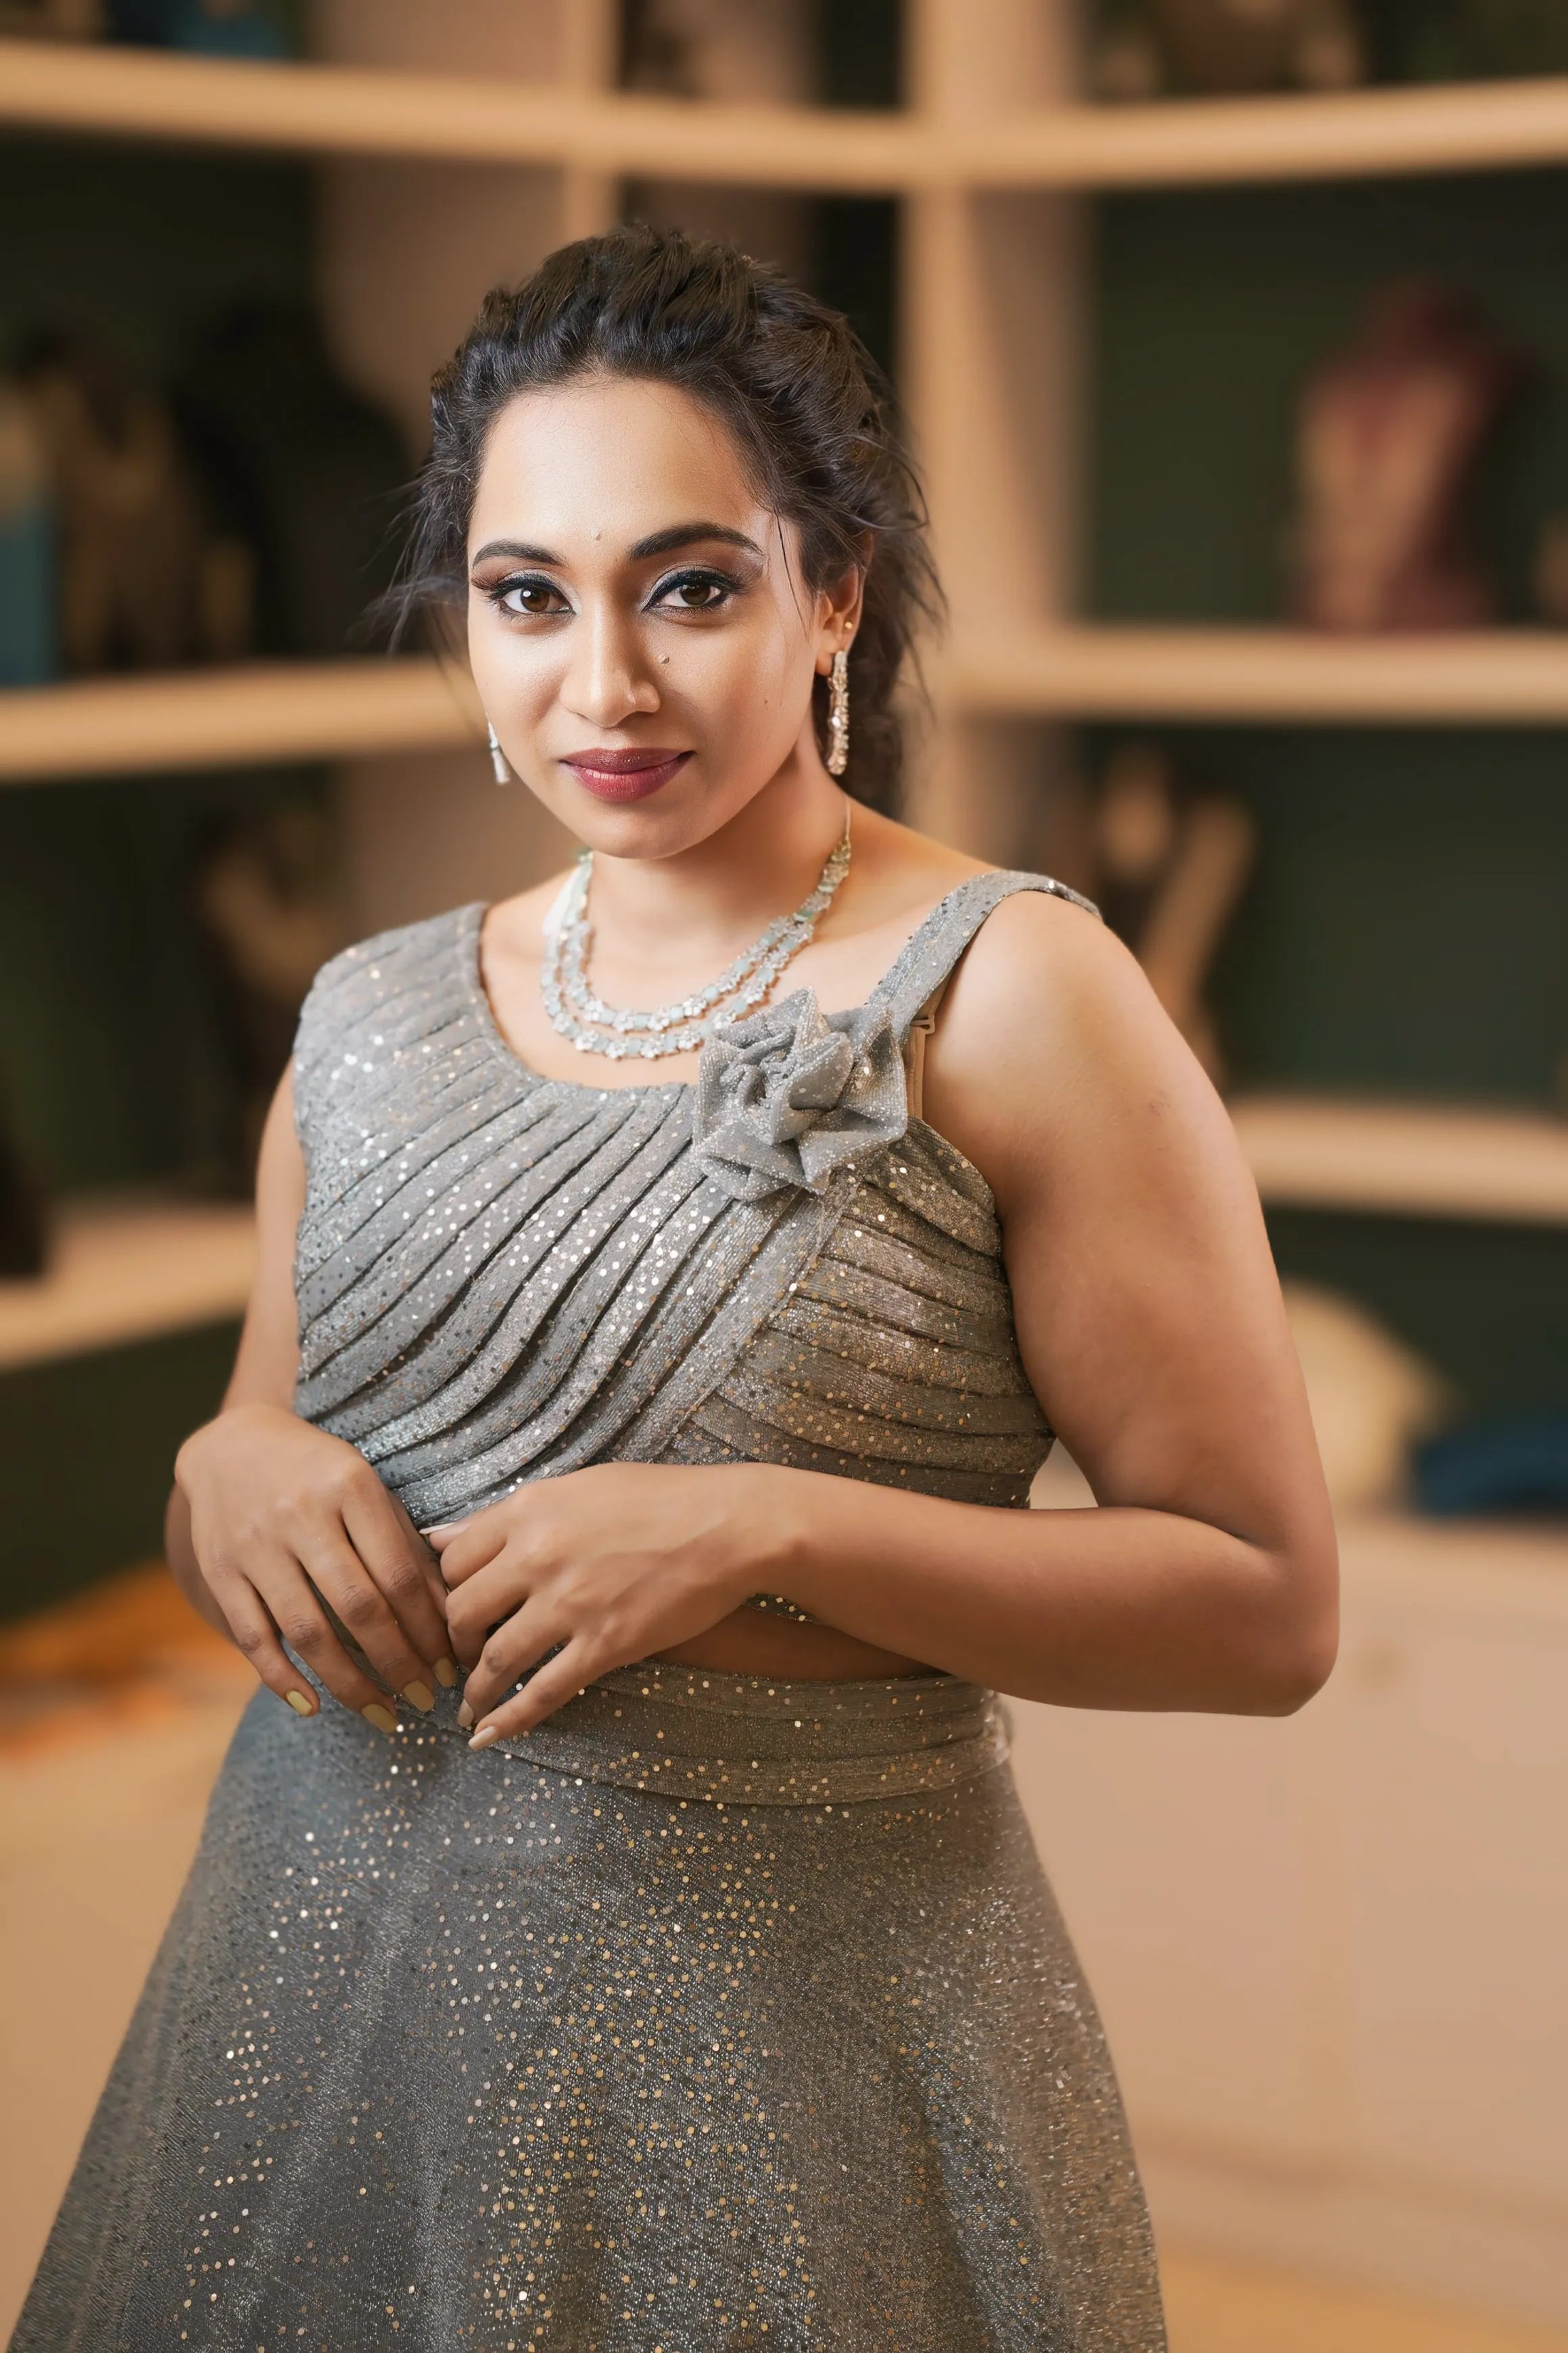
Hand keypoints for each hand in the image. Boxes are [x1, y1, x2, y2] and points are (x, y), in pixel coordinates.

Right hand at [176, 1402, 456, 1727]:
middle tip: (425, 1698)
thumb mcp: (370, 1491)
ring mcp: (256, 1546)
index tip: (451, 1666)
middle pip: (359, 1608)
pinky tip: (313, 1705)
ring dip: (350, 1683)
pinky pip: (254, 1637)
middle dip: (398, 1663)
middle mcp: (301, 1516)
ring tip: (383, 1714)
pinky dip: (282, 1678)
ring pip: (308, 1631)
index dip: (428, 1629)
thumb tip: (449, 1615)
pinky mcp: (220, 1571)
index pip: (399, 1574)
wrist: (232, 1446)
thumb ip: (406, 1547)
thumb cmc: (319, 1474)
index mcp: (351, 1487)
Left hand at [431, 1463, 776, 1743]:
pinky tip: (489, 1735)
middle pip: (462, 1612)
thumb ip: (509, 1516)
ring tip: (469, 1710)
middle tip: (462, 1659)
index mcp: (529, 1511)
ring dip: (475, 1692)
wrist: (729, 1525)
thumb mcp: (577, 1487)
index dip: (445, 1591)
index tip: (454, 1609)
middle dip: (454, 1643)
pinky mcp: (604, 1644)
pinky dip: (511, 1719)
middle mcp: (538, 1557)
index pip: (453, 1559)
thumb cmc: (660, 1497)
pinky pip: (544, 1692)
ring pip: (495, 1659)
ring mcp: (570, 1605)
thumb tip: (439, 1535)